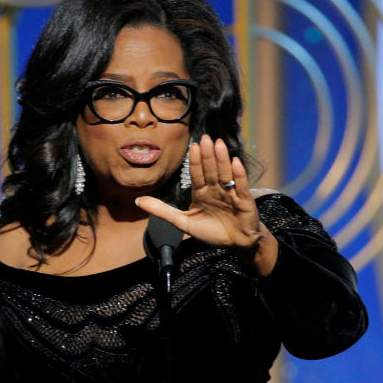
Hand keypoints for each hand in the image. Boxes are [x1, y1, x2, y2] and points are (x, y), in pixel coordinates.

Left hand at [135, 135, 278, 274]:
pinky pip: (241, 186)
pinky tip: (235, 162)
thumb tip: (137, 201)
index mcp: (202, 193)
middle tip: (205, 138)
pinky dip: (238, 175)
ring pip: (225, 174)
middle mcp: (216, 189)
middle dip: (208, 155)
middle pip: (211, 170)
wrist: (236, 244)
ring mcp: (230, 193)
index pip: (197, 175)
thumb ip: (161, 210)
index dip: (195, 161)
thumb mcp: (183, 222)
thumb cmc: (211, 231)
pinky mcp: (244, 201)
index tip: (192, 146)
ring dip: (222, 159)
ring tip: (219, 144)